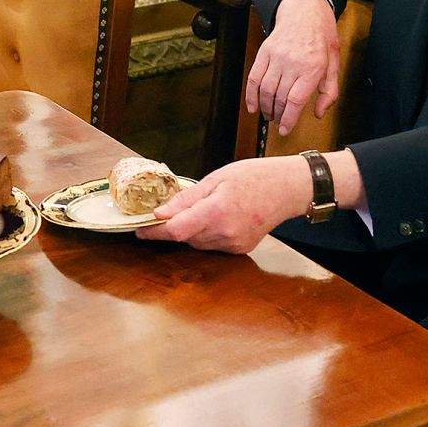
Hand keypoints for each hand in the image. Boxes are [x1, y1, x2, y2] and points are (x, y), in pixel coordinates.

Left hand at [134, 156, 306, 252]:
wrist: (287, 189)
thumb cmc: (254, 177)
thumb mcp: (215, 178)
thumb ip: (186, 198)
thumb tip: (160, 212)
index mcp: (217, 211)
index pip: (176, 230)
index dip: (154, 233)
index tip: (139, 230)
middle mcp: (226, 233)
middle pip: (185, 237)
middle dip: (173, 226)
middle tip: (169, 211)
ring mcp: (234, 244)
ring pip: (197, 243)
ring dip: (190, 230)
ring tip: (203, 208)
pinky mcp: (240, 249)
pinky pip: (212, 245)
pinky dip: (206, 234)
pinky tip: (216, 218)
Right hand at [247, 0, 340, 134]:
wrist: (305, 10)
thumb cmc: (321, 36)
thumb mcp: (334, 63)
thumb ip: (329, 91)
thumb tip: (319, 112)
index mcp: (312, 67)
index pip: (295, 99)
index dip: (288, 119)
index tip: (285, 129)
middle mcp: (292, 63)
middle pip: (280, 98)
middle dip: (278, 115)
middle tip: (279, 123)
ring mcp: (276, 57)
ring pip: (265, 90)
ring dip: (265, 107)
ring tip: (269, 115)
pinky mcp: (264, 52)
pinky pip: (253, 77)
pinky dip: (250, 94)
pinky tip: (252, 105)